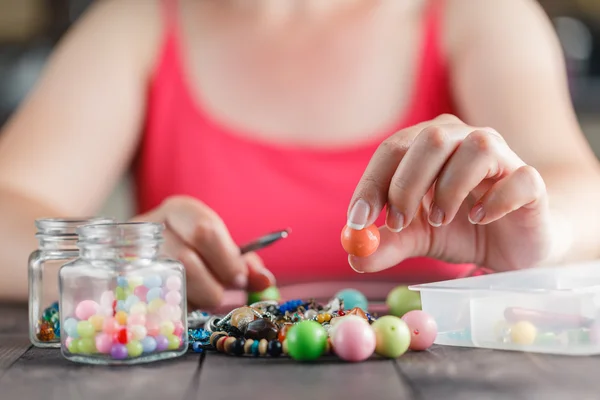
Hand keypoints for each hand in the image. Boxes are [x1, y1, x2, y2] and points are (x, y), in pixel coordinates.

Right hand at [133, 196, 273, 308]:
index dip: (228, 260)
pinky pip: (152, 305)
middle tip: (222, 294)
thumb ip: (242, 264)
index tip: (241, 279)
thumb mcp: (218, 248)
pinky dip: (174, 310)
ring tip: (201, 297)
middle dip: (213, 285)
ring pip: (169, 286)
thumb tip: (265, 281)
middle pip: (187, 261)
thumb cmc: (191, 252)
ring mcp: (129, 255)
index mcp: (179, 210)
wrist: (141, 256)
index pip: (205, 230)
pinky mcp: (118, 283)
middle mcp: (150, 227)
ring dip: (193, 300)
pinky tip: (181, 305)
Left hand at [346, 114, 551, 272]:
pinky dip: (495, 201)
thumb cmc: (459, 228)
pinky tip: (480, 219)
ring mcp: (501, 156)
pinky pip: (518, 179)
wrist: (511, 243)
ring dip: (449, 189)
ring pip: (475, 149)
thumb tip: (354, 255)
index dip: (372, 182)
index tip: (358, 219)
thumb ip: (387, 243)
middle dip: (406, 184)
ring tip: (439, 221)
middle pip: (430, 140)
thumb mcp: (417, 237)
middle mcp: (462, 139)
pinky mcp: (530, 181)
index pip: (393, 149)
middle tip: (399, 223)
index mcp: (427, 146)